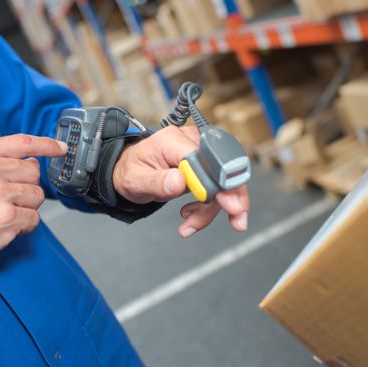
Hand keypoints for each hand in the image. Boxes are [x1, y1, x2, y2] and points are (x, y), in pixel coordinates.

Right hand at [0, 134, 66, 277]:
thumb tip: (30, 161)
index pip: (22, 142)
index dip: (47, 145)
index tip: (61, 148)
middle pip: (33, 172)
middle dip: (25, 187)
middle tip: (4, 200)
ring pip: (37, 196)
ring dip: (25, 207)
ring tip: (0, 214)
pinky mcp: (7, 218)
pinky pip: (33, 219)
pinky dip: (23, 225)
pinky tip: (3, 227)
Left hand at [113, 125, 249, 237]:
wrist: (129, 172)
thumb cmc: (132, 171)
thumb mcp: (135, 180)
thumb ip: (157, 181)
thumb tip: (179, 181)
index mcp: (174, 140)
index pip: (204, 160)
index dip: (219, 183)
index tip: (231, 204)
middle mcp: (191, 142)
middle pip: (222, 170)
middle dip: (231, 198)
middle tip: (238, 221)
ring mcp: (200, 153)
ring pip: (221, 184)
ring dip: (210, 210)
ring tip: (189, 226)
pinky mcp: (204, 166)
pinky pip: (215, 188)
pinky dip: (207, 207)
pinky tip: (190, 215)